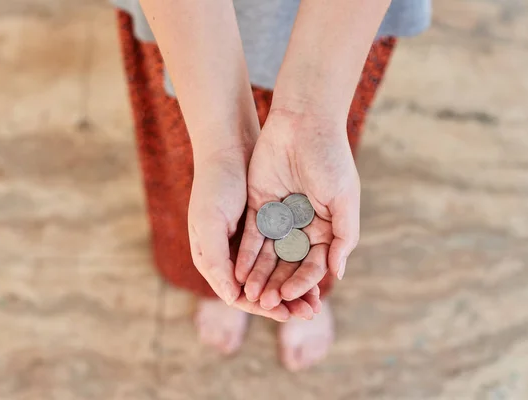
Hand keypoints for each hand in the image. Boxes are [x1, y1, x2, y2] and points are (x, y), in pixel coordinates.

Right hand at [188, 145, 319, 320]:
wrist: (229, 146)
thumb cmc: (213, 185)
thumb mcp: (208, 222)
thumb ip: (216, 260)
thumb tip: (232, 298)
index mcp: (212, 257)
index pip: (238, 293)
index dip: (262, 305)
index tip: (285, 314)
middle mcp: (232, 252)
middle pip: (262, 284)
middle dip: (286, 299)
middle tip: (310, 311)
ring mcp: (252, 236)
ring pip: (277, 268)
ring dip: (296, 284)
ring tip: (317, 299)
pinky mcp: (269, 221)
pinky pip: (286, 248)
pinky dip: (298, 262)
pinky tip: (318, 271)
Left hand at [235, 108, 359, 308]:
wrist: (304, 123)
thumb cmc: (331, 159)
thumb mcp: (344, 199)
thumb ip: (344, 236)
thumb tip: (338, 273)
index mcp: (326, 228)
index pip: (314, 264)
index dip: (303, 282)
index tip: (291, 297)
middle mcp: (302, 227)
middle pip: (289, 264)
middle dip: (279, 285)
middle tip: (267, 304)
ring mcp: (280, 218)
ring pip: (268, 254)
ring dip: (260, 275)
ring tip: (251, 294)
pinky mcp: (259, 206)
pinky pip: (252, 235)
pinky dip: (246, 253)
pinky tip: (239, 271)